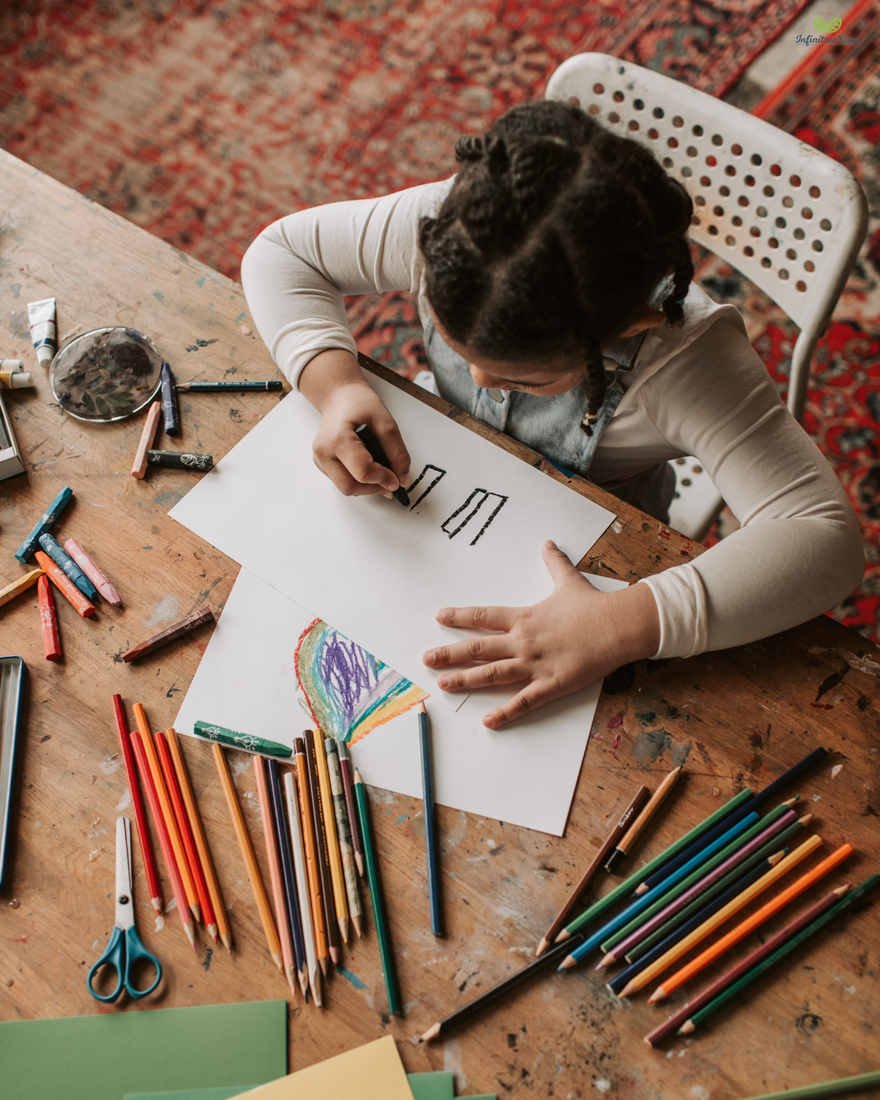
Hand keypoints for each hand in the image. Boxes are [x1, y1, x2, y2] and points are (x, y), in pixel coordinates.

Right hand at [300, 350, 409, 497]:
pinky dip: (359, 481)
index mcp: (338, 439)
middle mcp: (323, 453)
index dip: (383, 479)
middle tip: (392, 481)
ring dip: (367, 486)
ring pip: (346, 488)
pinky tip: (367, 467)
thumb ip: (397, 453)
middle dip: (374, 488)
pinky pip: (343, 482)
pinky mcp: (322, 466)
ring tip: (381, 472)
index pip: (362, 472)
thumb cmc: (360, 405)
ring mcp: (320, 461)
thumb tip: (402, 480)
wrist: (340, 398)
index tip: (397, 480)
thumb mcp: (386, 423)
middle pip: (350, 487)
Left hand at [422, 540, 660, 727]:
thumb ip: (554, 563)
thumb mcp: (568, 581)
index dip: (459, 616)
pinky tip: (488, 720)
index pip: (483, 615)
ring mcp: (535, 664)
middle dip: (450, 653)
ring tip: (444, 684)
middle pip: (479, 647)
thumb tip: (548, 543)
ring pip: (493, 673)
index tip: (439, 616)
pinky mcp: (552, 684)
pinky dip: (505, 712)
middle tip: (426, 659)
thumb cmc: (593, 605)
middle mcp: (523, 641)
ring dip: (467, 680)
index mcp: (524, 617)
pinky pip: (524, 701)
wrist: (618, 625)